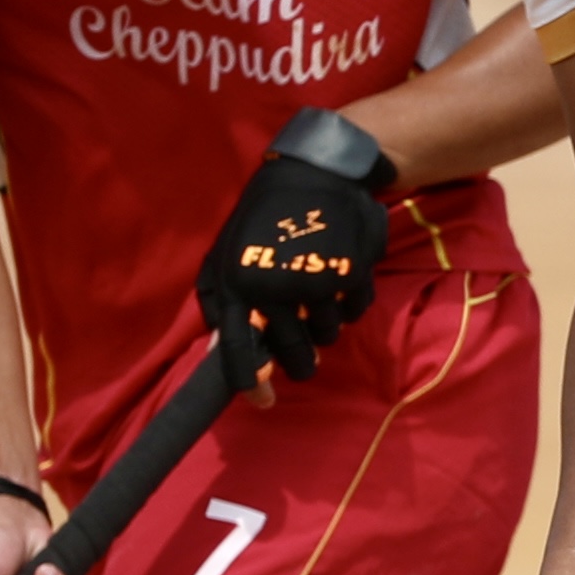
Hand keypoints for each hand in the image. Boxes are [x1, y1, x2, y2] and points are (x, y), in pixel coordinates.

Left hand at [197, 108, 396, 377]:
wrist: (314, 173)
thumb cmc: (261, 218)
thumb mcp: (225, 253)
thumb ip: (220, 302)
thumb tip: (219, 351)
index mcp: (237, 285)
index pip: (239, 348)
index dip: (251, 383)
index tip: (265, 400)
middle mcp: (274, 288)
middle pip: (293, 353)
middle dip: (301, 360)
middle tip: (306, 357)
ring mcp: (316, 282)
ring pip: (327, 335)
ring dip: (325, 326)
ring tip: (318, 296)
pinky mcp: (351, 274)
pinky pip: (355, 312)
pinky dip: (350, 304)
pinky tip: (340, 278)